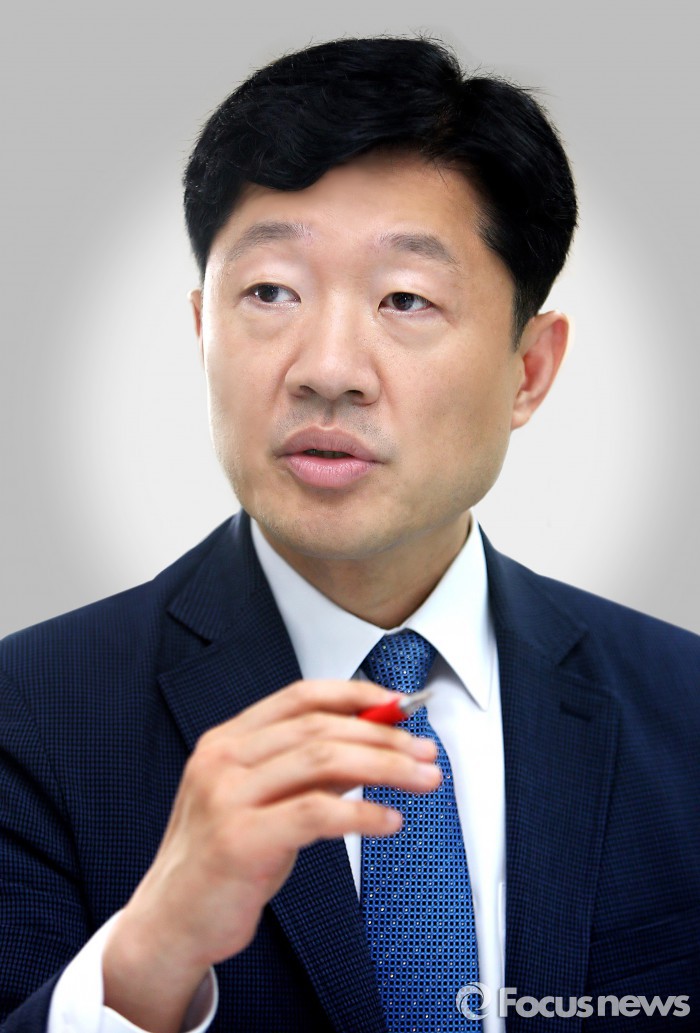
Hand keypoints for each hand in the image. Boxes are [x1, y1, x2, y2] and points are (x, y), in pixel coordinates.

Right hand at [102, 678, 439, 1032]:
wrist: (170, 924)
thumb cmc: (221, 862)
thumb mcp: (263, 803)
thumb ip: (309, 773)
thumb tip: (372, 746)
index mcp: (227, 741)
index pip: (300, 696)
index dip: (355, 695)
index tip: (399, 705)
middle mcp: (223, 760)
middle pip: (319, 727)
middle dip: (384, 736)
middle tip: (426, 752)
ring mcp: (227, 797)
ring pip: (322, 761)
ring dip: (385, 767)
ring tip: (422, 779)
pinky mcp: (240, 840)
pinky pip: (316, 813)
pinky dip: (362, 813)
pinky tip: (389, 822)